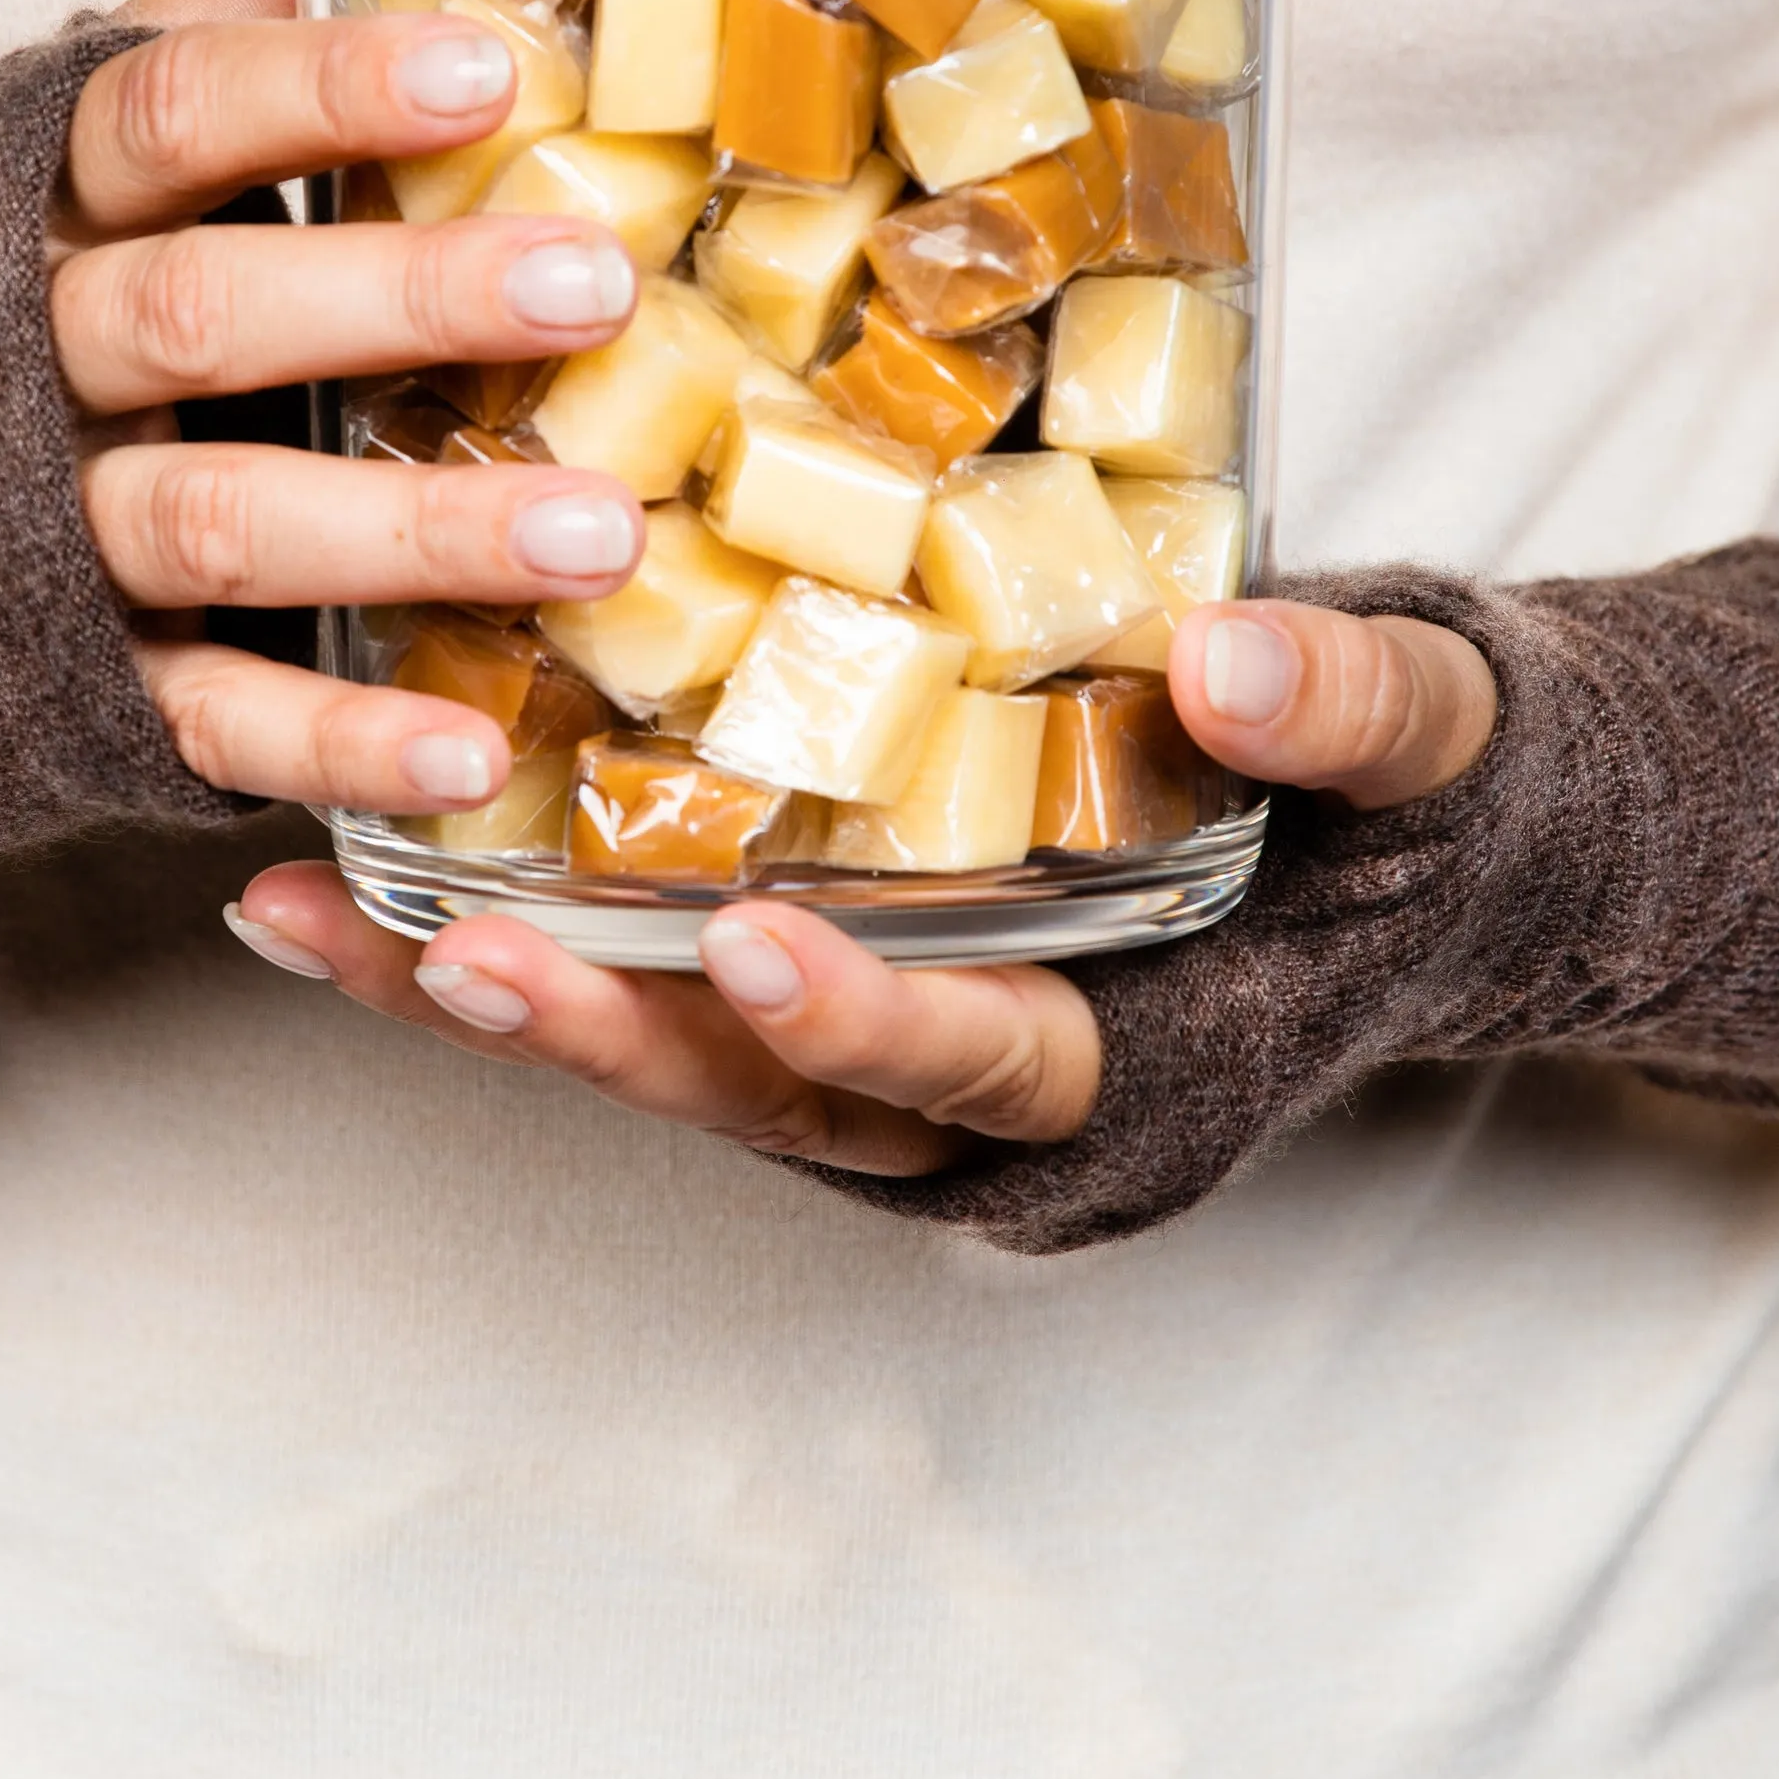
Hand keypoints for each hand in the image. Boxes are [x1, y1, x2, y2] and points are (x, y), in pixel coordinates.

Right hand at [62, 0, 654, 813]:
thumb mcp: (50, 157)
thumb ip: (187, 26)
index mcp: (41, 204)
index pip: (171, 111)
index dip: (325, 87)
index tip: (493, 66)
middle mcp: (30, 362)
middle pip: (204, 313)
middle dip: (404, 298)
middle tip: (595, 283)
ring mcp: (43, 535)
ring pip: (221, 520)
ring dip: (417, 531)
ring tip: (600, 533)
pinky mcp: (69, 693)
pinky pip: (205, 720)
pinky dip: (337, 740)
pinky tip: (471, 750)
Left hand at [225, 599, 1504, 1171]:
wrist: (1456, 852)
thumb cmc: (1459, 798)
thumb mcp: (1455, 730)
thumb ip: (1360, 703)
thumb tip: (1243, 659)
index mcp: (1163, 1075)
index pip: (994, 1069)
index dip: (869, 1022)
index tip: (752, 948)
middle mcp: (1014, 1120)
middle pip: (783, 1104)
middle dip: (614, 1042)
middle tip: (454, 959)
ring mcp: (917, 1083)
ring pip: (686, 1072)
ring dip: (506, 1008)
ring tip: (319, 925)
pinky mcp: (844, 1015)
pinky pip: (666, 1006)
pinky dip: (516, 951)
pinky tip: (353, 886)